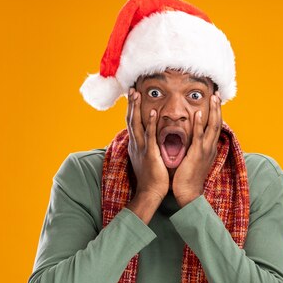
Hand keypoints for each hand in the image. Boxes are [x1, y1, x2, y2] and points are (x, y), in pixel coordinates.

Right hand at [126, 88, 169, 203]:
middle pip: (130, 120)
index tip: (132, 97)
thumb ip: (148, 148)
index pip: (132, 124)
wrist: (150, 193)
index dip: (131, 110)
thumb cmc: (152, 178)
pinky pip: (149, 135)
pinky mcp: (149, 153)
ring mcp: (141, 148)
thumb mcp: (147, 159)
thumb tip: (150, 141)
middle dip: (130, 104)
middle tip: (131, 89)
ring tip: (136, 94)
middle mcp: (135, 144)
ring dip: (136, 108)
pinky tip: (152, 112)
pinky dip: (149, 123)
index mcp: (135, 145)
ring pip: (136, 124)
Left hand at [173, 91, 221, 206]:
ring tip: (213, 98)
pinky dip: (200, 124)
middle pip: (217, 123)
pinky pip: (199, 136)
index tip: (215, 101)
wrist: (188, 193)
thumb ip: (194, 148)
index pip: (215, 127)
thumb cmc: (188, 178)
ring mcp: (206, 150)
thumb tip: (190, 140)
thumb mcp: (194, 159)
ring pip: (212, 127)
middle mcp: (210, 147)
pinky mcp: (197, 154)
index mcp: (209, 148)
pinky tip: (199, 113)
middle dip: (218, 108)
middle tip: (217, 94)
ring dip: (213, 111)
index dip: (216, 113)